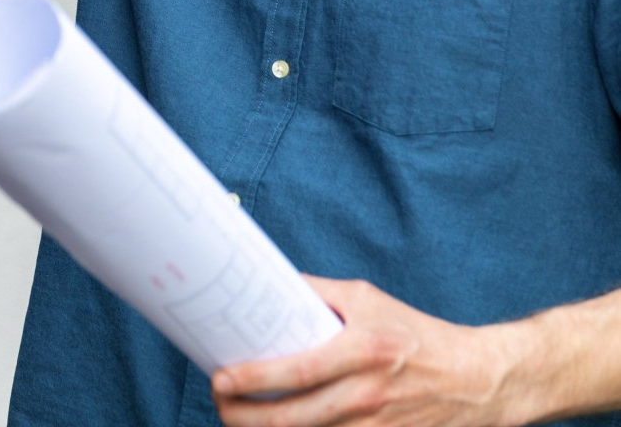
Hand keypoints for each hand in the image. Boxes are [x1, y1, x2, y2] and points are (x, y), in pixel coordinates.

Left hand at [211, 277, 519, 426]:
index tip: (220, 377)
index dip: (254, 378)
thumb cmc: (414, 332)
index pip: (298, 370)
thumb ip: (320, 293)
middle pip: (292, 419)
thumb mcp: (368, 300)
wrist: (475, 379)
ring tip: (238, 417)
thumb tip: (270, 282)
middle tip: (220, 402)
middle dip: (244, 416)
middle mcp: (368, 394)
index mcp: (364, 349)